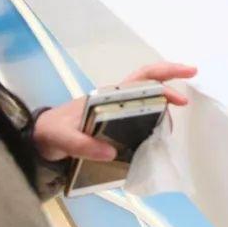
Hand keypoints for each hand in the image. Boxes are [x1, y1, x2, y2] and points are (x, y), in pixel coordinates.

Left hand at [31, 62, 196, 161]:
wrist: (39, 138)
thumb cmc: (51, 132)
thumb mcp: (63, 138)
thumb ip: (83, 145)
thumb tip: (110, 152)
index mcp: (108, 96)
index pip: (142, 78)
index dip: (165, 74)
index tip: (186, 75)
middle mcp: (115, 99)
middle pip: (150, 84)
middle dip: (172, 85)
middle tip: (188, 100)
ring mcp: (116, 111)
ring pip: (147, 101)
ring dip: (163, 108)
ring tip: (173, 125)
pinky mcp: (115, 125)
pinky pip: (140, 118)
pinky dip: (153, 122)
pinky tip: (158, 134)